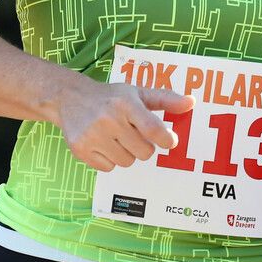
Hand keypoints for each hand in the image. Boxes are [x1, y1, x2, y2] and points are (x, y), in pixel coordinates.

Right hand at [56, 81, 194, 170]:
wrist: (70, 97)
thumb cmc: (110, 97)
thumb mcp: (136, 93)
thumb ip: (165, 99)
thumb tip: (190, 104)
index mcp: (126, 103)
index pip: (153, 129)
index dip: (166, 140)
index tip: (169, 141)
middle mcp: (109, 119)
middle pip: (143, 152)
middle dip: (144, 147)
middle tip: (134, 135)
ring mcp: (93, 135)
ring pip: (127, 162)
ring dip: (126, 154)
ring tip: (117, 138)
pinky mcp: (80, 148)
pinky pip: (108, 168)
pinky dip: (109, 160)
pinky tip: (103, 144)